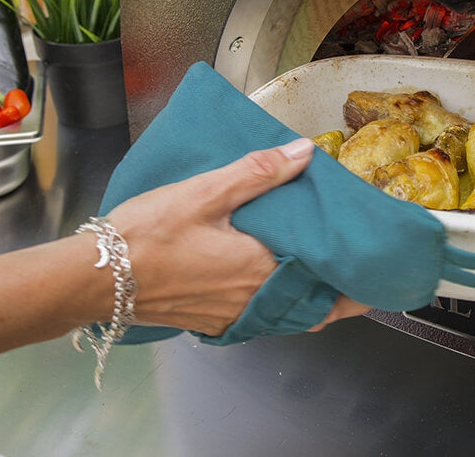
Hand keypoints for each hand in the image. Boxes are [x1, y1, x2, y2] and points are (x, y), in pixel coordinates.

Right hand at [106, 138, 367, 335]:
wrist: (93, 278)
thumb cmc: (144, 237)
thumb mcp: (205, 192)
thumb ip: (258, 172)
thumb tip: (302, 153)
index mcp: (261, 270)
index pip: (329, 287)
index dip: (359, 285)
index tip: (381, 273)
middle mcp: (252, 300)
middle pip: (314, 308)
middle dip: (340, 294)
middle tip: (358, 273)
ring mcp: (231, 316)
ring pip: (287, 314)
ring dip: (309, 299)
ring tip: (323, 275)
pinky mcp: (210, 321)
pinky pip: (259, 317)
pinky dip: (277, 304)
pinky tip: (272, 281)